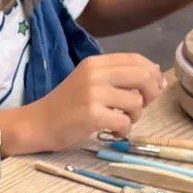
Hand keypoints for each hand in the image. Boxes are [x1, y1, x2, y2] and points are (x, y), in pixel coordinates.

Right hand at [2, 54, 164, 154]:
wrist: (37, 124)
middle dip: (151, 94)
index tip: (154, 87)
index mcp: (95, 63)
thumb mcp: (88, 82)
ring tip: (120, 122)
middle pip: (143, 77)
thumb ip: (116, 77)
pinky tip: (113, 133)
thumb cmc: (64, 105)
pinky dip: (123, 131)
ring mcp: (93, 94)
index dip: (152, 73)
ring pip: (136, 102)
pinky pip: (124, 122)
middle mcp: (95, 74)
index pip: (135, 59)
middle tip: (140, 107)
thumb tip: (156, 79)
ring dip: (134, 116)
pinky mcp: (92, 115)